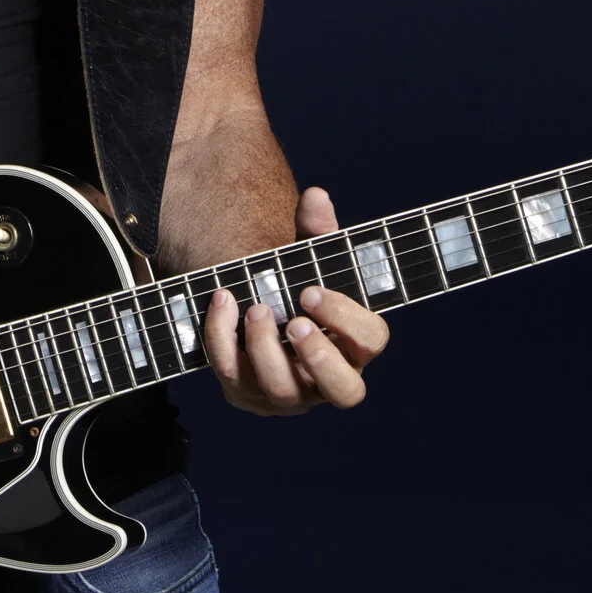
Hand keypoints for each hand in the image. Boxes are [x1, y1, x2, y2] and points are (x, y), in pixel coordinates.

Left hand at [204, 187, 389, 415]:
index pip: (370, 341)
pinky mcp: (248, 396)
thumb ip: (316, 230)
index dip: (345, 318)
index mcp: (355, 344)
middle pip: (345, 391)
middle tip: (296, 324)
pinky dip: (222, 339)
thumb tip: (316, 197)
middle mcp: (329, 379)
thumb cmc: (295, 288)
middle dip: (318, 359)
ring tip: (254, 309)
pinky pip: (234, 378)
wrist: (255, 313)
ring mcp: (290, 395)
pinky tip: (221, 303)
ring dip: (265, 349)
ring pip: (283, 392)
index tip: (311, 291)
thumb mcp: (308, 258)